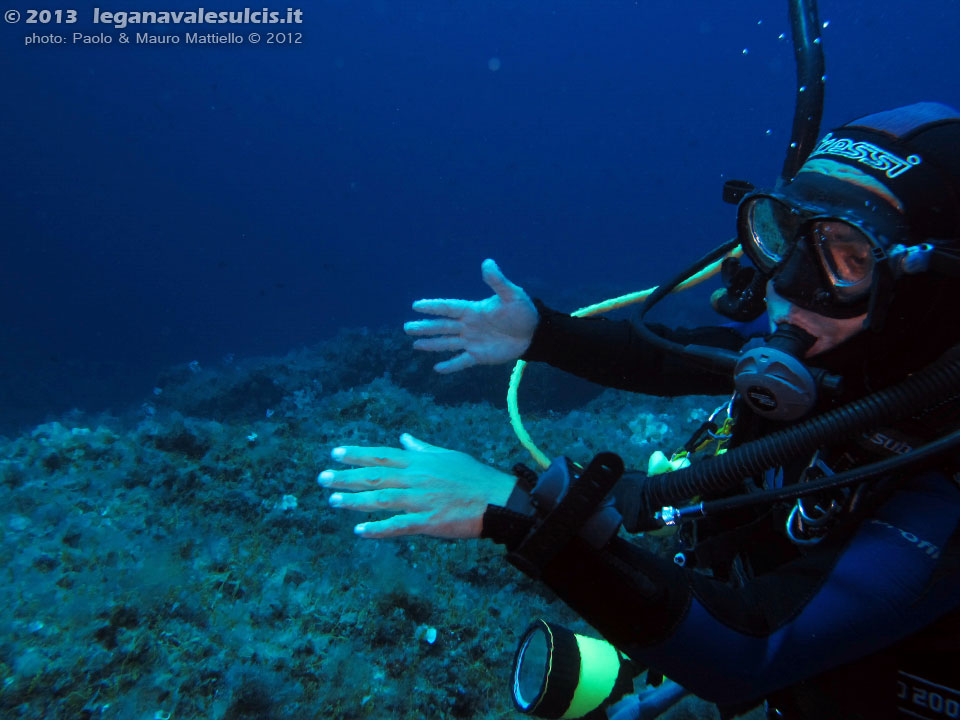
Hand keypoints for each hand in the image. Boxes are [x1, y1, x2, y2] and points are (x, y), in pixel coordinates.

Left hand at [318, 433, 516, 538]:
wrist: (497, 499)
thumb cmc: (474, 476)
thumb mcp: (448, 455)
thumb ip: (422, 449)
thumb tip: (404, 439)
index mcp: (419, 462)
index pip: (382, 455)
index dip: (357, 454)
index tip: (335, 453)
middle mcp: (416, 478)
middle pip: (375, 476)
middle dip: (347, 477)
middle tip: (323, 478)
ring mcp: (420, 500)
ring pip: (381, 498)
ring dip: (355, 500)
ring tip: (333, 501)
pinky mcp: (428, 521)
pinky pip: (398, 525)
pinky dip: (378, 528)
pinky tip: (360, 531)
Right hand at [404, 258, 538, 372]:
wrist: (534, 333)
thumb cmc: (523, 311)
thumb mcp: (512, 295)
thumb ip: (498, 281)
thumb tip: (487, 262)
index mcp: (473, 310)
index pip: (449, 308)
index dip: (433, 306)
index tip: (416, 305)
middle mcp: (469, 326)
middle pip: (442, 326)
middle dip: (425, 327)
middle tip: (407, 327)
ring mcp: (472, 341)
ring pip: (447, 343)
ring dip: (431, 344)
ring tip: (415, 345)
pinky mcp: (479, 356)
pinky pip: (461, 361)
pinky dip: (450, 366)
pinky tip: (437, 369)